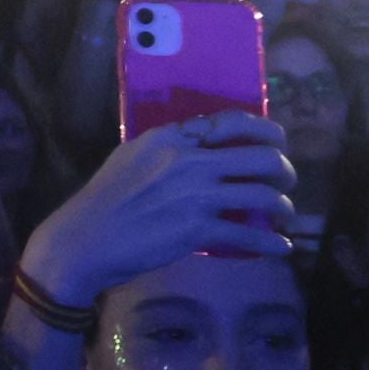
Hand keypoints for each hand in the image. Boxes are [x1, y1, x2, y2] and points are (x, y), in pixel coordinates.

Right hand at [17, 114, 294, 320]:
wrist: (84, 239)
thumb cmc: (104, 199)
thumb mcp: (131, 156)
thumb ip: (168, 147)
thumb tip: (202, 145)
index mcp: (172, 137)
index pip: (234, 121)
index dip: (267, 132)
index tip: (277, 144)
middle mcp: (190, 160)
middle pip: (262, 156)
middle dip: (284, 171)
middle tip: (284, 183)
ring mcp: (196, 195)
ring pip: (264, 196)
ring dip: (283, 208)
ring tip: (283, 216)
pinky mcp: (198, 230)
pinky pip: (249, 236)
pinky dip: (272, 244)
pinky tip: (280, 248)